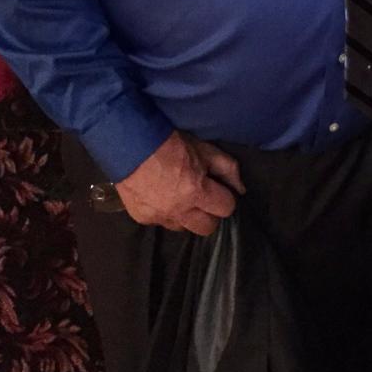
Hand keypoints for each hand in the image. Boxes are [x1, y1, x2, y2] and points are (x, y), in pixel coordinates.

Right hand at [115, 131, 244, 235]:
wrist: (130, 144)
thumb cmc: (171, 143)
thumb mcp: (204, 149)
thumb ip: (227, 168)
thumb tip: (240, 188)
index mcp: (196, 191)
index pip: (225, 208)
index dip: (225, 198)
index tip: (219, 190)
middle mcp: (179, 210)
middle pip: (207, 228)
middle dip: (210, 214)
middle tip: (204, 199)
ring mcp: (159, 217)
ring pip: (184, 228)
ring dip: (187, 216)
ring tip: (182, 198)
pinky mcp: (142, 218)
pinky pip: (162, 223)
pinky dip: (166, 214)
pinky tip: (162, 197)